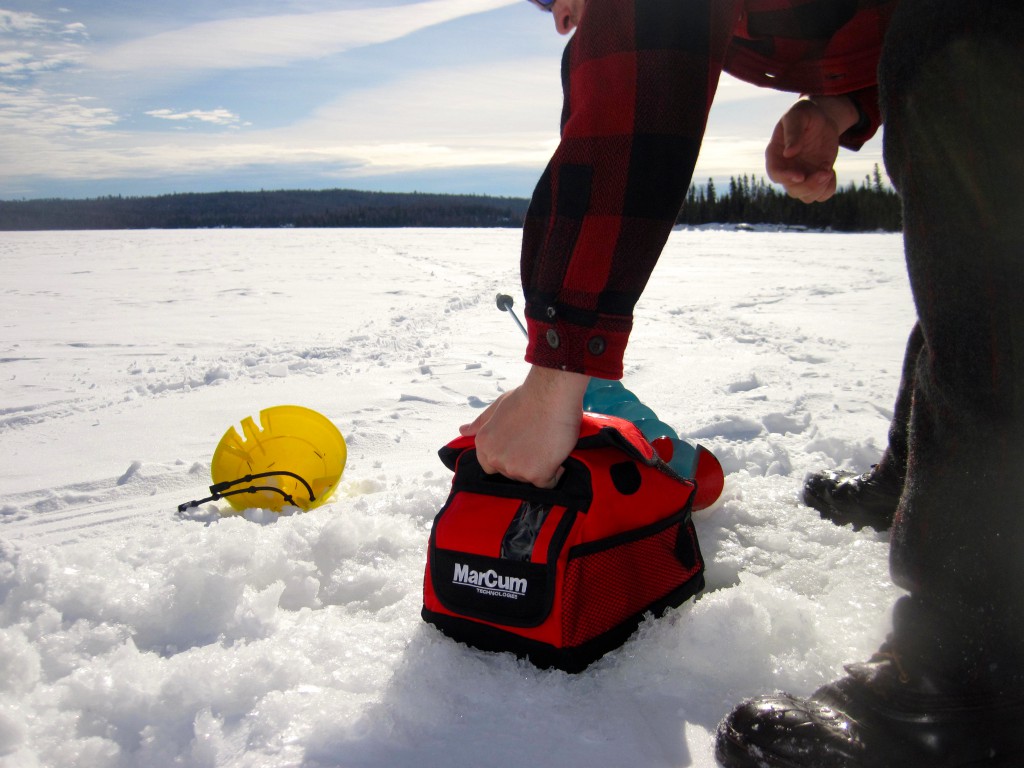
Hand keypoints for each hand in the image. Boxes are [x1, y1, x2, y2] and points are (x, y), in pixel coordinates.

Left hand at [459, 366, 588, 487]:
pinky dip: (554, 473)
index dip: (507, 458)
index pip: (490, 466)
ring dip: (539, 467)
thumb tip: (463, 430)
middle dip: (524, 463)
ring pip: (528, 479)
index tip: (519, 447)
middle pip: (511, 474)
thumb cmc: (527, 398)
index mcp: (484, 444)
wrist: (550, 396)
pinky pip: (546, 484)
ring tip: (546, 443)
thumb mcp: (497, 407)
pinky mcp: (536, 475)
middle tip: (536, 442)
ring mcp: (515, 468)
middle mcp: (496, 458)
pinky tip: (555, 454)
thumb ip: (481, 423)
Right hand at [765, 97, 855, 203]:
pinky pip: (821, 195)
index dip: (785, 178)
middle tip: (825, 172)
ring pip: (806, 196)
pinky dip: (828, 189)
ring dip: (819, 188)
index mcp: (776, 155)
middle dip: (809, 185)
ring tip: (828, 171)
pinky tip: (831, 171)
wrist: (822, 119)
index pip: (775, 173)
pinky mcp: (815, 178)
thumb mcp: (798, 115)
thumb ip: (793, 131)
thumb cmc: (805, 114)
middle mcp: (787, 169)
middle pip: (793, 190)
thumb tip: (789, 153)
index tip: (800, 175)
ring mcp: (801, 176)